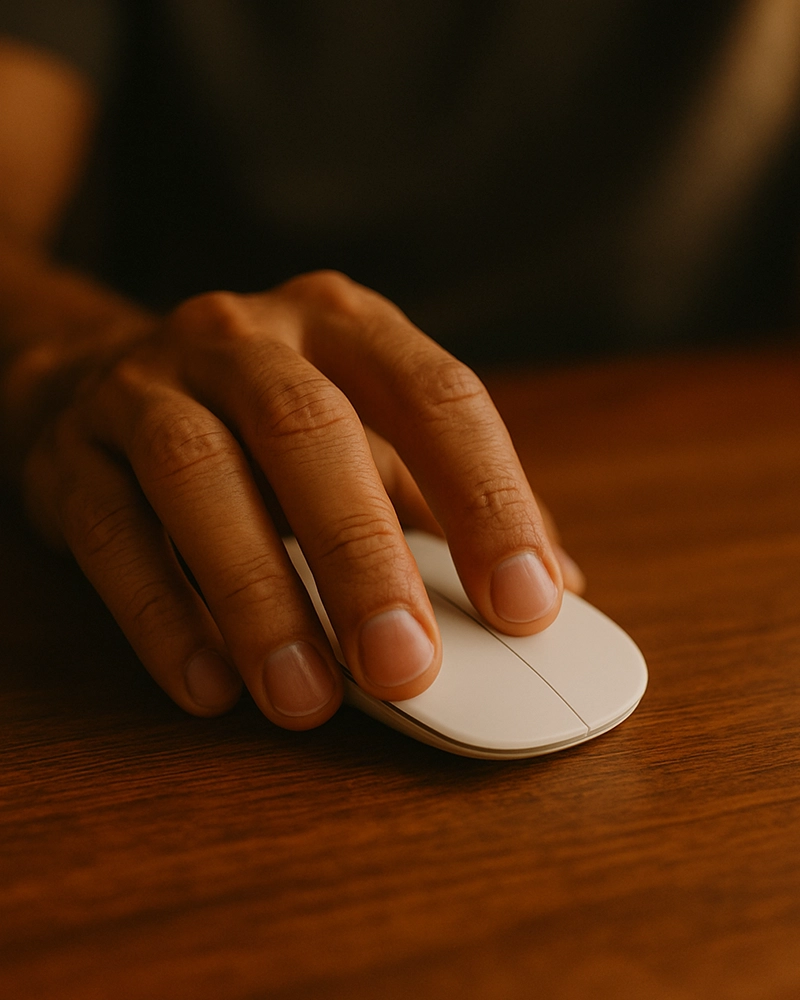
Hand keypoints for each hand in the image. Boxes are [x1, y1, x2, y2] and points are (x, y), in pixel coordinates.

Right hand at [22, 271, 566, 728]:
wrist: (104, 380)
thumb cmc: (266, 427)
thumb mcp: (369, 435)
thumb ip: (449, 506)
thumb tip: (554, 589)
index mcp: (345, 326)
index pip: (435, 395)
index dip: (487, 497)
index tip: (528, 605)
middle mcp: (247, 339)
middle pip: (309, 430)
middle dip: (363, 555)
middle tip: (407, 667)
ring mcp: (148, 386)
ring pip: (200, 475)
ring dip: (259, 594)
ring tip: (307, 697)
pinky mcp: (71, 452)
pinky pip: (112, 532)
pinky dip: (162, 615)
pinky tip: (211, 684)